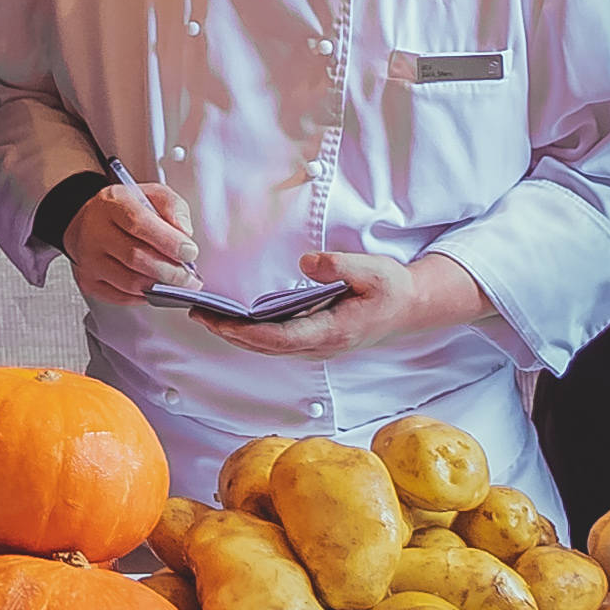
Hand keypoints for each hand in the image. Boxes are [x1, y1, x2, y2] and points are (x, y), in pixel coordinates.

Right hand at [62, 179, 200, 305]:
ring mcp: (89, 259)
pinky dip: (144, 297)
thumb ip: (172, 206)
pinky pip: (121, 297)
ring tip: (177, 284)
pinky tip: (154, 288)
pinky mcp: (88, 281)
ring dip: (160, 287)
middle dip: (171, 272)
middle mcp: (95, 230)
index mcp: (111, 203)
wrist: (90, 223)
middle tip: (189, 276)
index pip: (139, 223)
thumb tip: (184, 232)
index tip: (190, 252)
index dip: (169, 241)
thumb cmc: (124, 211)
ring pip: (130, 282)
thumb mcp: (150, 194)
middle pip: (136, 257)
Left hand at [217, 249, 489, 359]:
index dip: (245, 332)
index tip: (217, 321)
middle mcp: (321, 345)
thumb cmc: (392, 288)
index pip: (278, 338)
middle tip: (195, 314)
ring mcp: (318, 346)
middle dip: (228, 333)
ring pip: (269, 347)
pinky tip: (233, 318)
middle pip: (265, 346)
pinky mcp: (316, 339)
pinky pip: (277, 341)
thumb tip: (305, 263)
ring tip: (204, 315)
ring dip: (235, 334)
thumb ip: (339, 266)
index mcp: (332, 332)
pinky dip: (251, 333)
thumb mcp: (373, 270)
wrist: (413, 306)